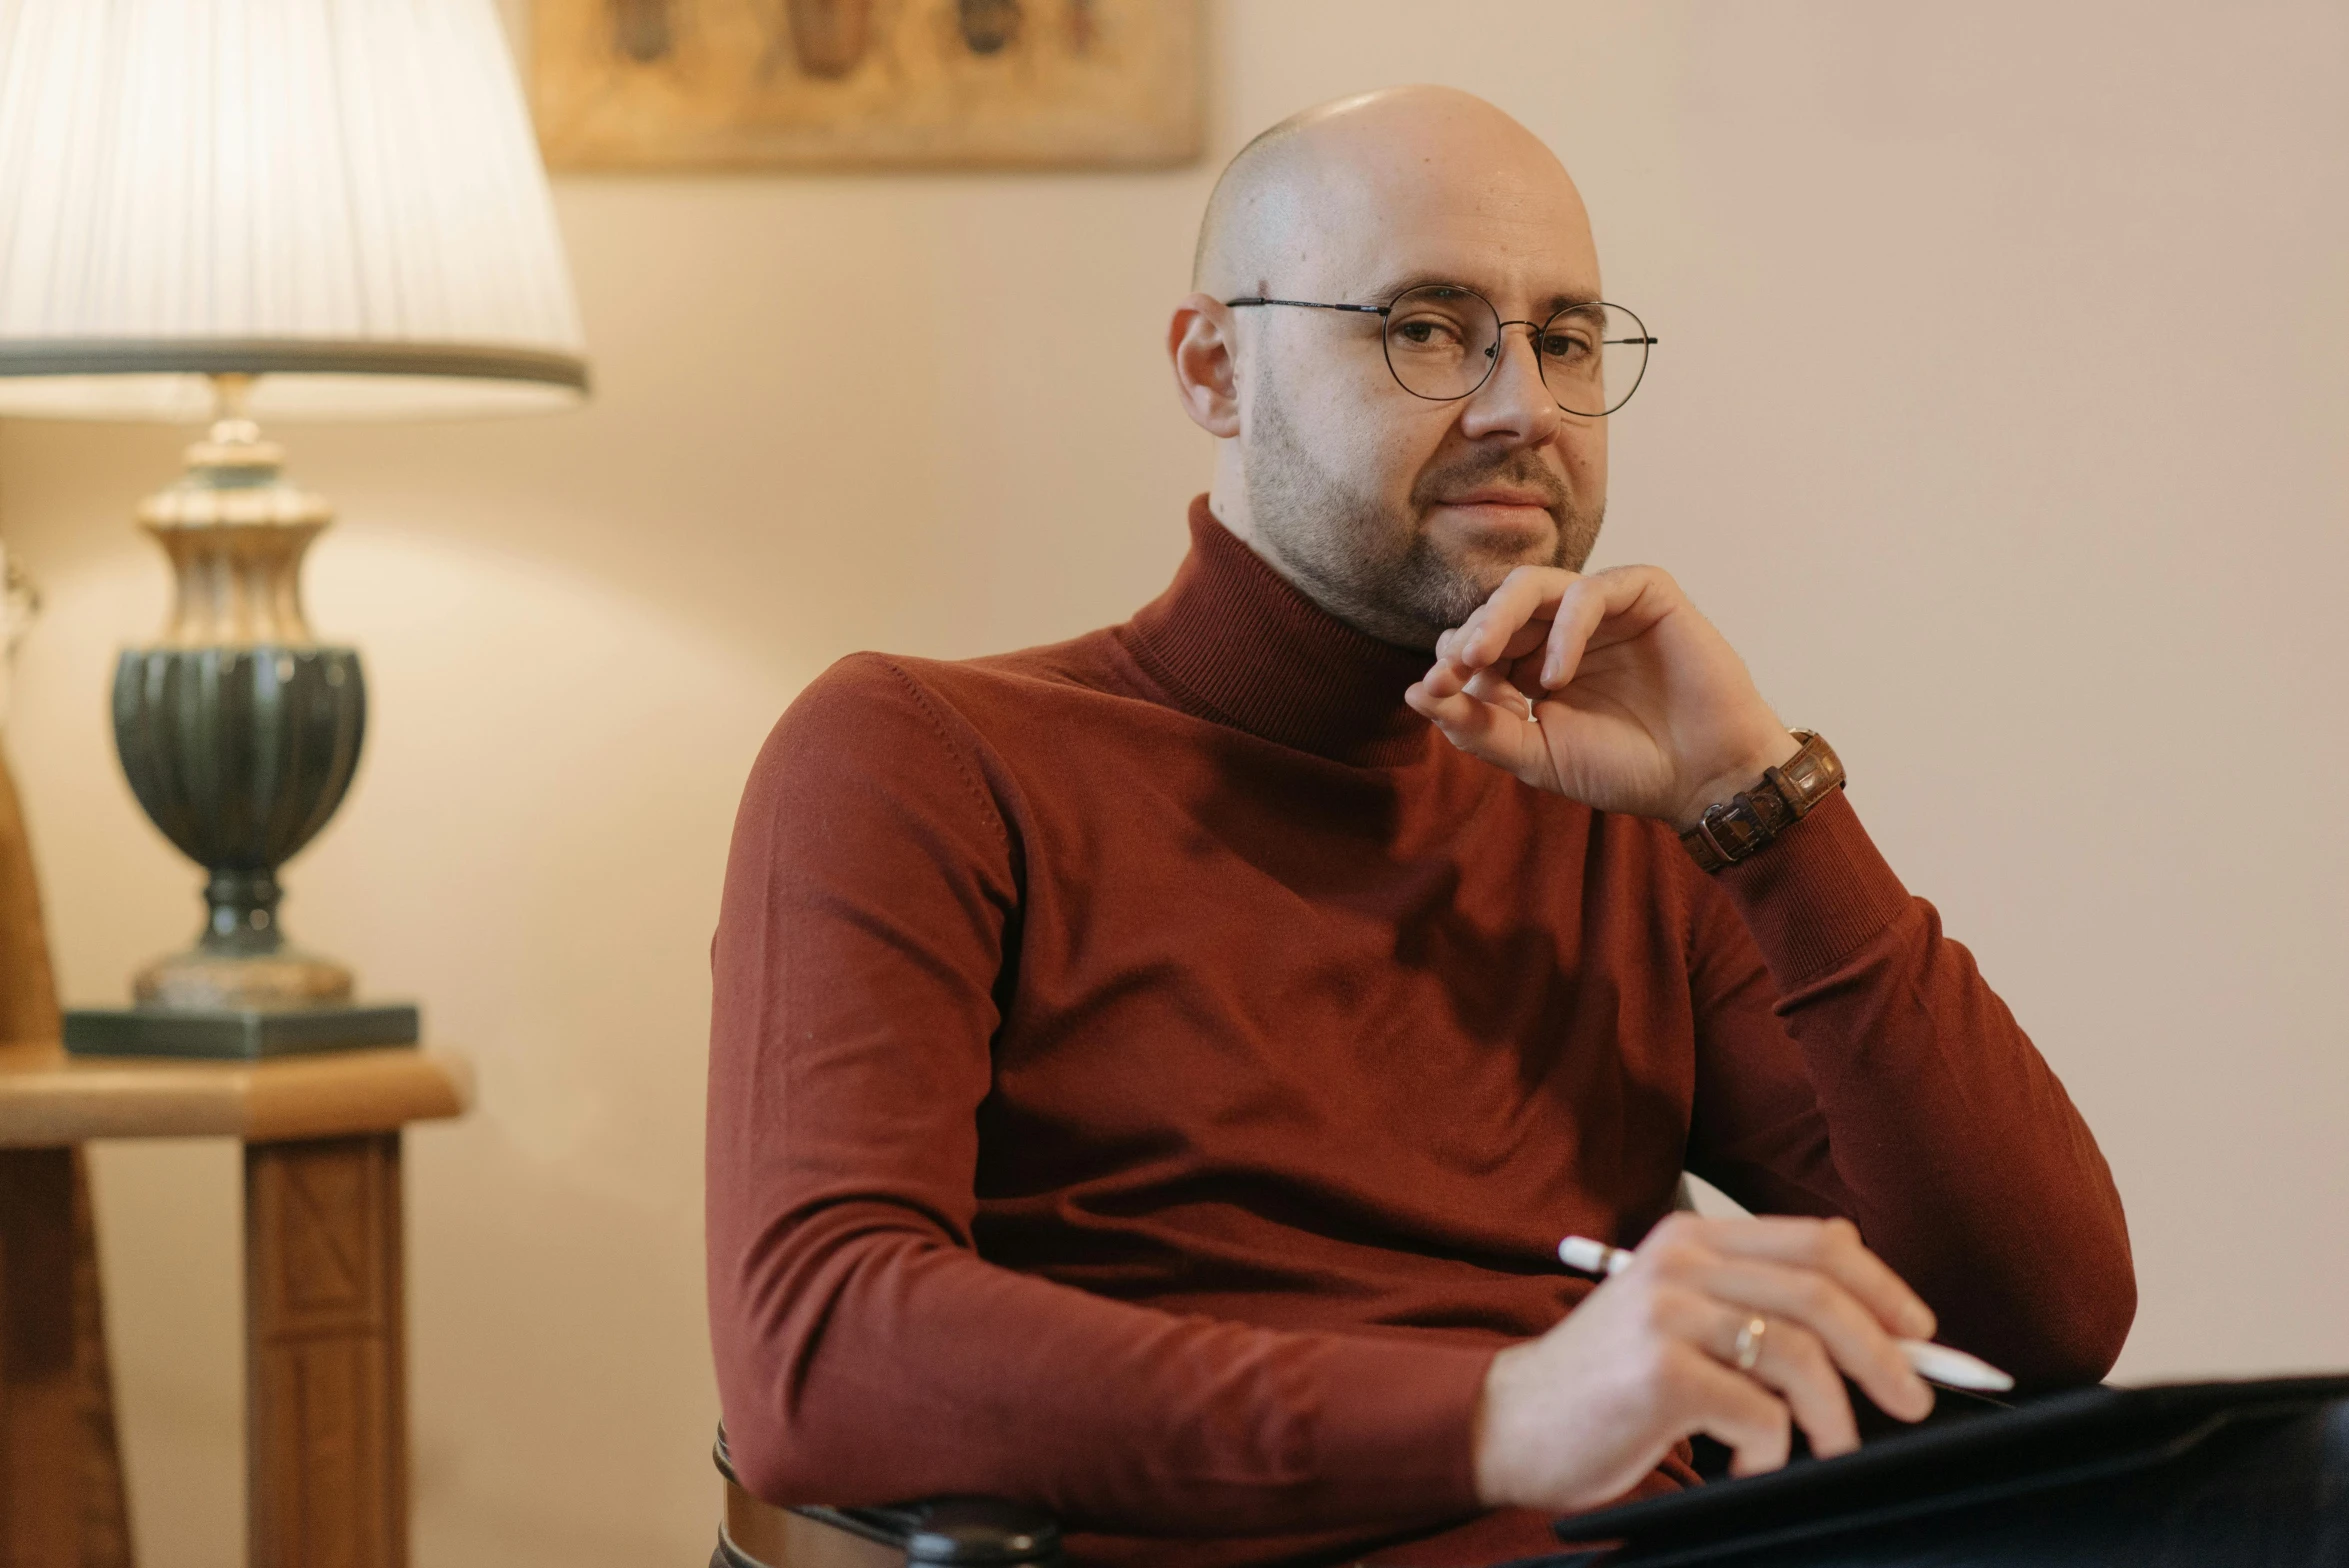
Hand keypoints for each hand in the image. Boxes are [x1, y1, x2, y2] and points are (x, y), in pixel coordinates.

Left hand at [1403, 565, 1797, 827]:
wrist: (1703, 781)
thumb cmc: (1626, 769)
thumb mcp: (1537, 756)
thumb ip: (1477, 728)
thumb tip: (1415, 692)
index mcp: (1530, 663)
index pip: (1473, 643)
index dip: (1448, 664)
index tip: (1431, 693)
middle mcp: (1562, 630)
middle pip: (1495, 608)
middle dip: (1468, 636)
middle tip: (1454, 668)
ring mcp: (1603, 609)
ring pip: (1534, 586)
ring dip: (1499, 616)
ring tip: (1482, 657)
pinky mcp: (1646, 594)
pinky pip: (1592, 591)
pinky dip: (1566, 628)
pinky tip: (1556, 676)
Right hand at [1472, 1214, 1938, 1514]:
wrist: (1508, 1423)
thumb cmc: (1603, 1383)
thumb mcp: (1675, 1316)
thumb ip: (1750, 1302)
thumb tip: (1875, 1322)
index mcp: (1690, 1238)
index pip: (1817, 1240)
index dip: (1884, 1285)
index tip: (1920, 1333)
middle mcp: (1679, 1260)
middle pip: (1823, 1292)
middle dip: (1886, 1352)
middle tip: (1911, 1402)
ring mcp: (1667, 1312)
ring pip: (1803, 1353)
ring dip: (1837, 1417)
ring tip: (1831, 1450)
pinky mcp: (1660, 1373)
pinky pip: (1762, 1414)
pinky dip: (1774, 1452)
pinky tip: (1746, 1463)